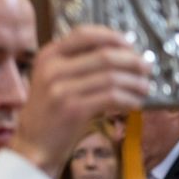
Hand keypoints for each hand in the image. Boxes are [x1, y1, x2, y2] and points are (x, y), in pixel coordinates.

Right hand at [12, 25, 149, 177]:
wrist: (32, 144)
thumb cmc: (50, 111)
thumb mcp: (52, 79)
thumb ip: (76, 63)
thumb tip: (121, 52)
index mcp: (47, 56)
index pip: (85, 34)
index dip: (113, 38)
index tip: (130, 47)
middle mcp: (52, 69)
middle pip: (104, 55)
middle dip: (132, 61)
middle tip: (146, 68)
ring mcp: (61, 89)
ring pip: (111, 77)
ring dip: (134, 82)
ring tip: (143, 88)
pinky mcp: (73, 109)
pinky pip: (111, 97)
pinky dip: (128, 99)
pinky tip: (133, 104)